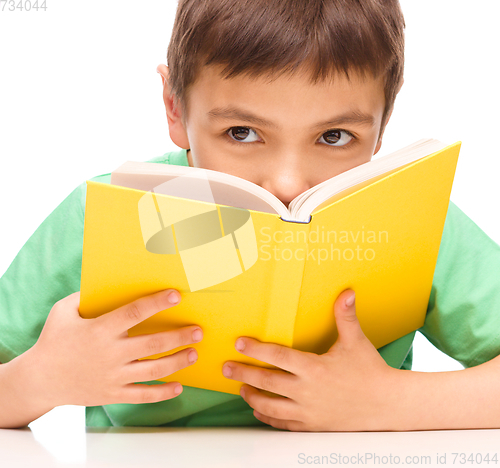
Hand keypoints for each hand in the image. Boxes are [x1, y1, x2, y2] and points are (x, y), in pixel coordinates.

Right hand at [24, 289, 202, 407]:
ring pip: (154, 371)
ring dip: (178, 362)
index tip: (176, 295)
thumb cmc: (53, 340)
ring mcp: (113, 376)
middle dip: (179, 336)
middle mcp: (110, 353)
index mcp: (100, 330)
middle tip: (198, 330)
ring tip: (194, 353)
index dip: (157, 303)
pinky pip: (142, 396)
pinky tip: (179, 387)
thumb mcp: (63, 311)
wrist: (39, 380)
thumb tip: (108, 281)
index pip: (134, 313)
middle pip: (153, 344)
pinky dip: (162, 393)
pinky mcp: (112, 394)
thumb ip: (85, 296)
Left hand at [222, 289, 399, 430]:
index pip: (277, 356)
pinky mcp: (313, 425)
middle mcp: (307, 391)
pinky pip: (284, 424)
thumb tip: (347, 292)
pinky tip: (260, 411)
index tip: (239, 343)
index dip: (255, 349)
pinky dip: (268, 418)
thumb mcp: (356, 341)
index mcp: (314, 368)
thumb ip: (345, 316)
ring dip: (252, 397)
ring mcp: (308, 411)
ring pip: (270, 406)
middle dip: (243, 374)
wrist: (388, 405)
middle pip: (266, 382)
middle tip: (226, 368)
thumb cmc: (370, 371)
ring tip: (240, 389)